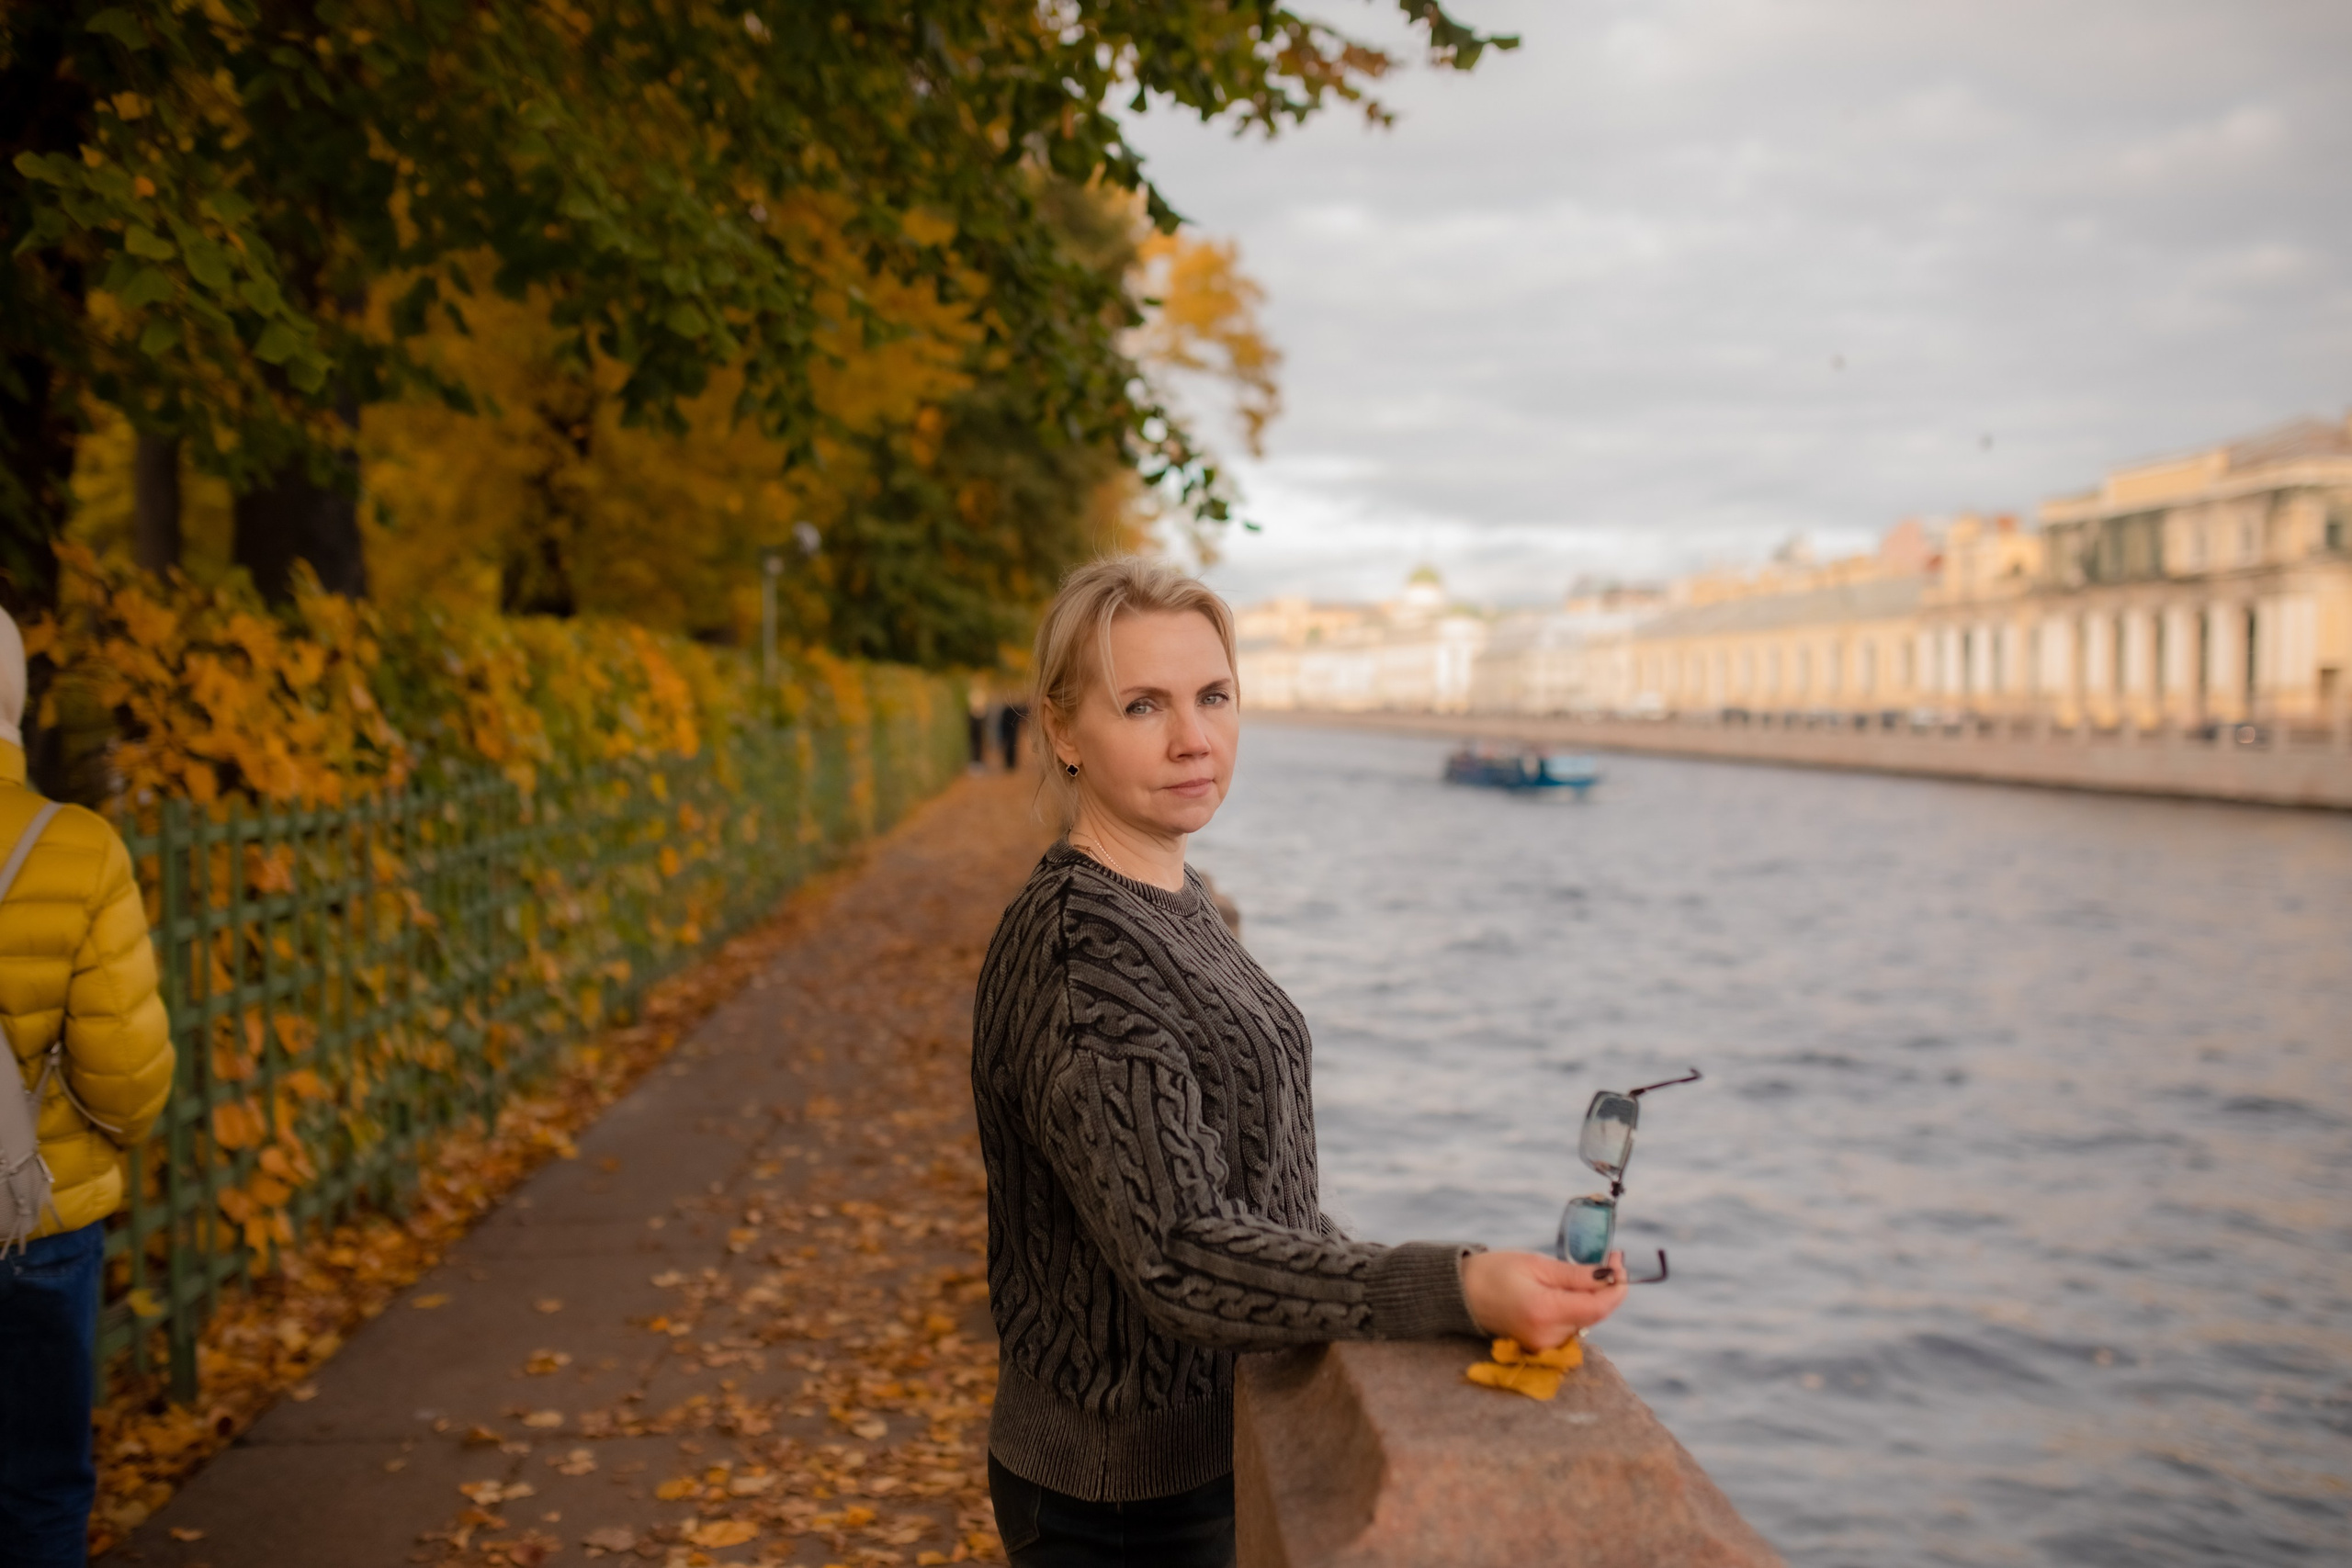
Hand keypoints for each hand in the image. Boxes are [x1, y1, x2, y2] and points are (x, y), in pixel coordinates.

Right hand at [1461, 1249, 1629, 1349]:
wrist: (1462, 1293)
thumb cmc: (1495, 1272)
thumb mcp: (1537, 1264)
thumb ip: (1576, 1274)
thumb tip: (1611, 1275)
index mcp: (1545, 1312)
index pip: (1598, 1307)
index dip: (1617, 1287)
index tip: (1620, 1262)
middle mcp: (1547, 1336)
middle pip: (1595, 1314)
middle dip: (1608, 1288)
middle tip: (1610, 1258)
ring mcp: (1544, 1345)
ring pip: (1586, 1321)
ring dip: (1594, 1297)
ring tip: (1590, 1271)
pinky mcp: (1541, 1347)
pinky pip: (1572, 1327)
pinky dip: (1578, 1308)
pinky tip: (1573, 1290)